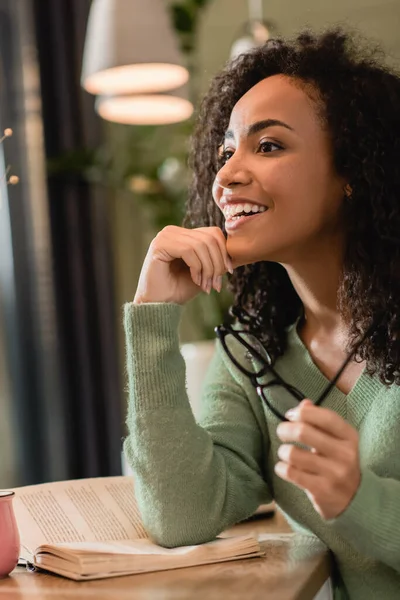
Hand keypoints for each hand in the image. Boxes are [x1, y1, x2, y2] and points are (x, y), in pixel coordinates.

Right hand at [134, 225, 232, 304]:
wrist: (158, 306)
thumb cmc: (178, 290)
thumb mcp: (204, 273)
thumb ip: (216, 261)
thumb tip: (239, 254)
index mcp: (183, 234)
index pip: (213, 233)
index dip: (224, 252)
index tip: (228, 272)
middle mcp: (173, 231)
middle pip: (209, 238)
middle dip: (217, 263)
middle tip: (216, 284)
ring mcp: (165, 236)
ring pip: (201, 244)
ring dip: (208, 268)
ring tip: (205, 285)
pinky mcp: (160, 244)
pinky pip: (189, 250)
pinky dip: (197, 267)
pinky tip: (195, 280)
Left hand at [275, 399, 360, 519]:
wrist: (357, 500)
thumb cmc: (340, 463)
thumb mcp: (338, 441)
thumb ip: (321, 421)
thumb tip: (304, 404)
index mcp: (350, 437)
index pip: (325, 417)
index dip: (303, 412)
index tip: (291, 415)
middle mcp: (345, 454)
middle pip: (304, 432)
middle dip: (285, 429)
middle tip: (282, 432)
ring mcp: (334, 474)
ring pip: (294, 454)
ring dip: (283, 451)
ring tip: (285, 453)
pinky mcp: (322, 490)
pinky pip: (291, 473)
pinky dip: (281, 468)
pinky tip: (283, 468)